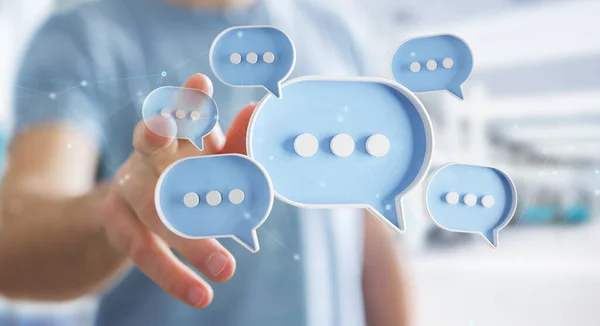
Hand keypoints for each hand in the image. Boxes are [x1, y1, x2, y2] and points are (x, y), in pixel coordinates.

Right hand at [93, 74, 254, 307]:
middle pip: (154, 147)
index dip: (189, 101)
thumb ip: (236, 143)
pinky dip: (174, 275)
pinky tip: (201, 295)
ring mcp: (124, 188)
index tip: (201, 85)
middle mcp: (144, 154)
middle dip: (183, 154)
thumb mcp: (211, 160)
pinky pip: (144, 251)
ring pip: (153, 210)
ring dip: (191, 241)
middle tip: (215, 163)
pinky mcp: (116, 224)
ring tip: (227, 269)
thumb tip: (260, 112)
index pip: (179, 111)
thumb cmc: (185, 176)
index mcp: (172, 132)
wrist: (126, 211)